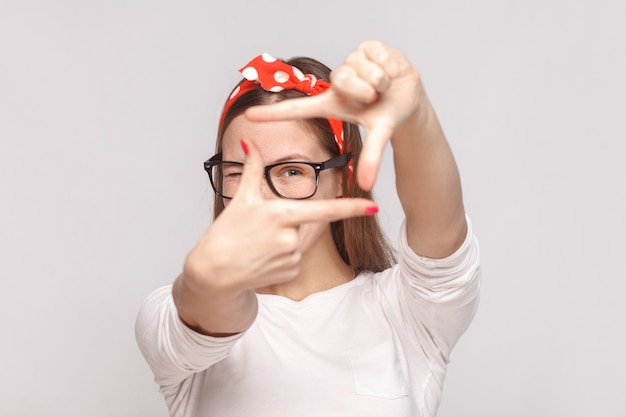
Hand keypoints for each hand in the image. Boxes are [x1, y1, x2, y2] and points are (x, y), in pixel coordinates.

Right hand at [183, 139, 377, 293]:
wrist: (214, 272)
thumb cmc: (226, 233)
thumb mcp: (241, 198)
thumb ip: (252, 168)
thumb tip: (247, 142)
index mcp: (281, 215)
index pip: (324, 211)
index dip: (351, 208)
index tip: (373, 206)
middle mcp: (290, 238)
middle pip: (309, 223)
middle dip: (295, 222)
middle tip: (266, 229)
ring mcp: (291, 258)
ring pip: (302, 241)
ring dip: (287, 238)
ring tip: (260, 243)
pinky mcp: (290, 273)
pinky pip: (296, 259)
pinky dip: (284, 255)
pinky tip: (264, 256)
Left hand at [244, 40, 423, 190]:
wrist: (411, 96)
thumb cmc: (387, 115)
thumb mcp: (379, 134)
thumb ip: (371, 158)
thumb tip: (366, 185)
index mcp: (331, 104)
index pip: (297, 109)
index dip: (273, 114)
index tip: (249, 118)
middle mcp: (336, 82)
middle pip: (344, 80)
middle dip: (366, 90)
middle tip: (375, 97)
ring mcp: (350, 63)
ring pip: (362, 68)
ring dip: (380, 79)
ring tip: (384, 86)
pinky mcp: (366, 46)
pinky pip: (376, 55)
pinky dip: (389, 66)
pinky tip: (390, 70)